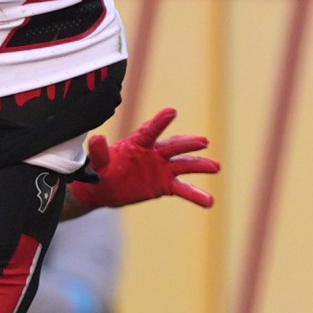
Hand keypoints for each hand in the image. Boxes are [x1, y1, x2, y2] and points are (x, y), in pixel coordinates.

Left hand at [67, 108, 218, 210]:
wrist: (106, 188)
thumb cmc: (102, 170)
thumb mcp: (98, 163)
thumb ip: (99, 152)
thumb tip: (96, 138)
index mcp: (139, 143)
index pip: (151, 130)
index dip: (161, 121)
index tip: (172, 111)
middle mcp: (155, 153)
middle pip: (174, 146)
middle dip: (188, 144)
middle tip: (203, 142)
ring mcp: (162, 168)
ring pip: (184, 166)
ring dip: (200, 165)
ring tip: (216, 167)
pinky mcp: (165, 185)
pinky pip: (183, 189)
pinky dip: (196, 195)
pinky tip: (209, 201)